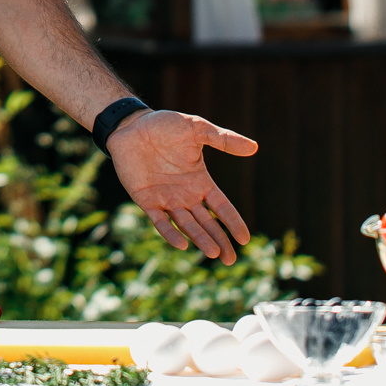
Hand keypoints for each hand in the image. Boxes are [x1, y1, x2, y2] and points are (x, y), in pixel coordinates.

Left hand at [106, 109, 256, 262]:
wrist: (131, 125)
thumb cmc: (164, 126)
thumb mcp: (196, 129)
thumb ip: (222, 139)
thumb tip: (254, 147)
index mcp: (200, 181)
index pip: (221, 206)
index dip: (232, 222)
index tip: (244, 239)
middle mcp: (185, 194)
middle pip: (207, 223)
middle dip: (219, 240)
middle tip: (230, 260)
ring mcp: (166, 199)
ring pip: (187, 225)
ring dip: (200, 239)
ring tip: (213, 253)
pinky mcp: (146, 200)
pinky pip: (160, 221)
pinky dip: (171, 233)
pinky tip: (182, 245)